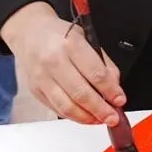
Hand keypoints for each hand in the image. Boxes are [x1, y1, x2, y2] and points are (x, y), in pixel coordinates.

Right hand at [0, 1, 125, 125]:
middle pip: (81, 94)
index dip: (110, 91)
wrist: (31, 33)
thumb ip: (104, 64)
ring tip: (100, 119)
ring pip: (67, 107)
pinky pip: (57, 109)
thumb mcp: (87, 39)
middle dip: (101, 110)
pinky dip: (74, 116)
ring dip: (87, 118)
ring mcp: (42, 78)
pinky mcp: (36, 90)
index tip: (120, 100)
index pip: (95, 74)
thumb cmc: (60, 36)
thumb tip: (115, 89)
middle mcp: (54, 62)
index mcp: (71, 45)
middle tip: (113, 117)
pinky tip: (85, 116)